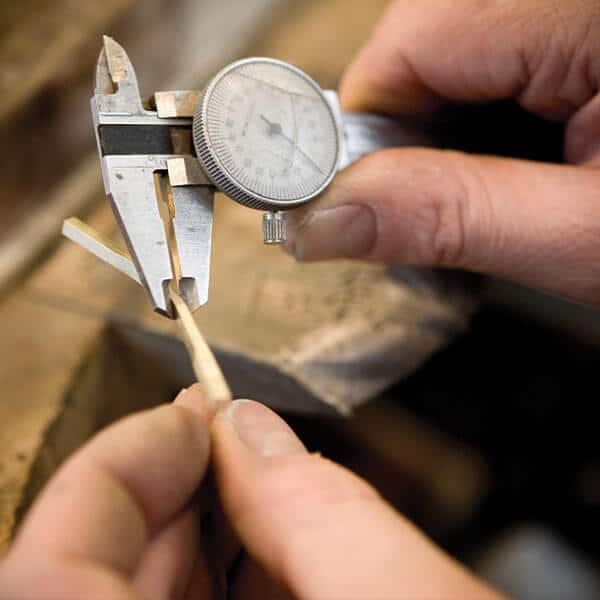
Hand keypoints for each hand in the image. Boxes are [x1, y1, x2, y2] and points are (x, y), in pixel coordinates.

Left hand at [0, 387, 504, 598]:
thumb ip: (315, 508)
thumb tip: (249, 428)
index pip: (46, 582)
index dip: (115, 472)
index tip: (188, 414)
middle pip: (97, 587)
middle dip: (166, 490)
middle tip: (220, 430)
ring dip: (199, 530)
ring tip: (251, 473)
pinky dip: (231, 580)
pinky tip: (275, 540)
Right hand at [285, 0, 599, 305]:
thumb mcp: (584, 235)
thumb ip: (453, 219)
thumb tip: (323, 221)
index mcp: (581, 11)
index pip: (409, 40)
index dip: (366, 127)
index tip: (355, 196)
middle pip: (424, 38)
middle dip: (406, 130)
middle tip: (428, 203)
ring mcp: (568, 10)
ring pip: (452, 49)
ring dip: (443, 124)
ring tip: (487, 186)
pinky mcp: (573, 29)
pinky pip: (493, 54)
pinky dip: (482, 110)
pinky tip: (514, 156)